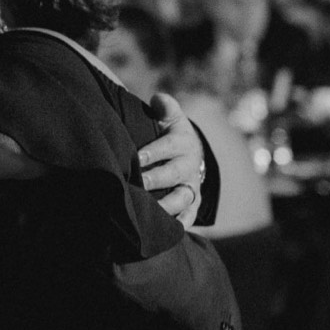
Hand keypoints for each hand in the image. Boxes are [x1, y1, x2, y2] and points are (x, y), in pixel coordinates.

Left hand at [138, 93, 203, 227]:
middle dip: (156, 180)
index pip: (168, 147)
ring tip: (149, 211)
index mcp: (183, 142)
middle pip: (174, 174)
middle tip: (139, 184)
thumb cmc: (170, 133)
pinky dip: (181, 223)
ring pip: (183, 197)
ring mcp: (192, 185)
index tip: (136, 158)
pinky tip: (167, 230)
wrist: (191, 152)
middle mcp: (190, 165)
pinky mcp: (193, 203)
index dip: (152, 153)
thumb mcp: (171, 117)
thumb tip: (158, 99)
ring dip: (167, 205)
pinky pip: (190, 215)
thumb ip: (165, 108)